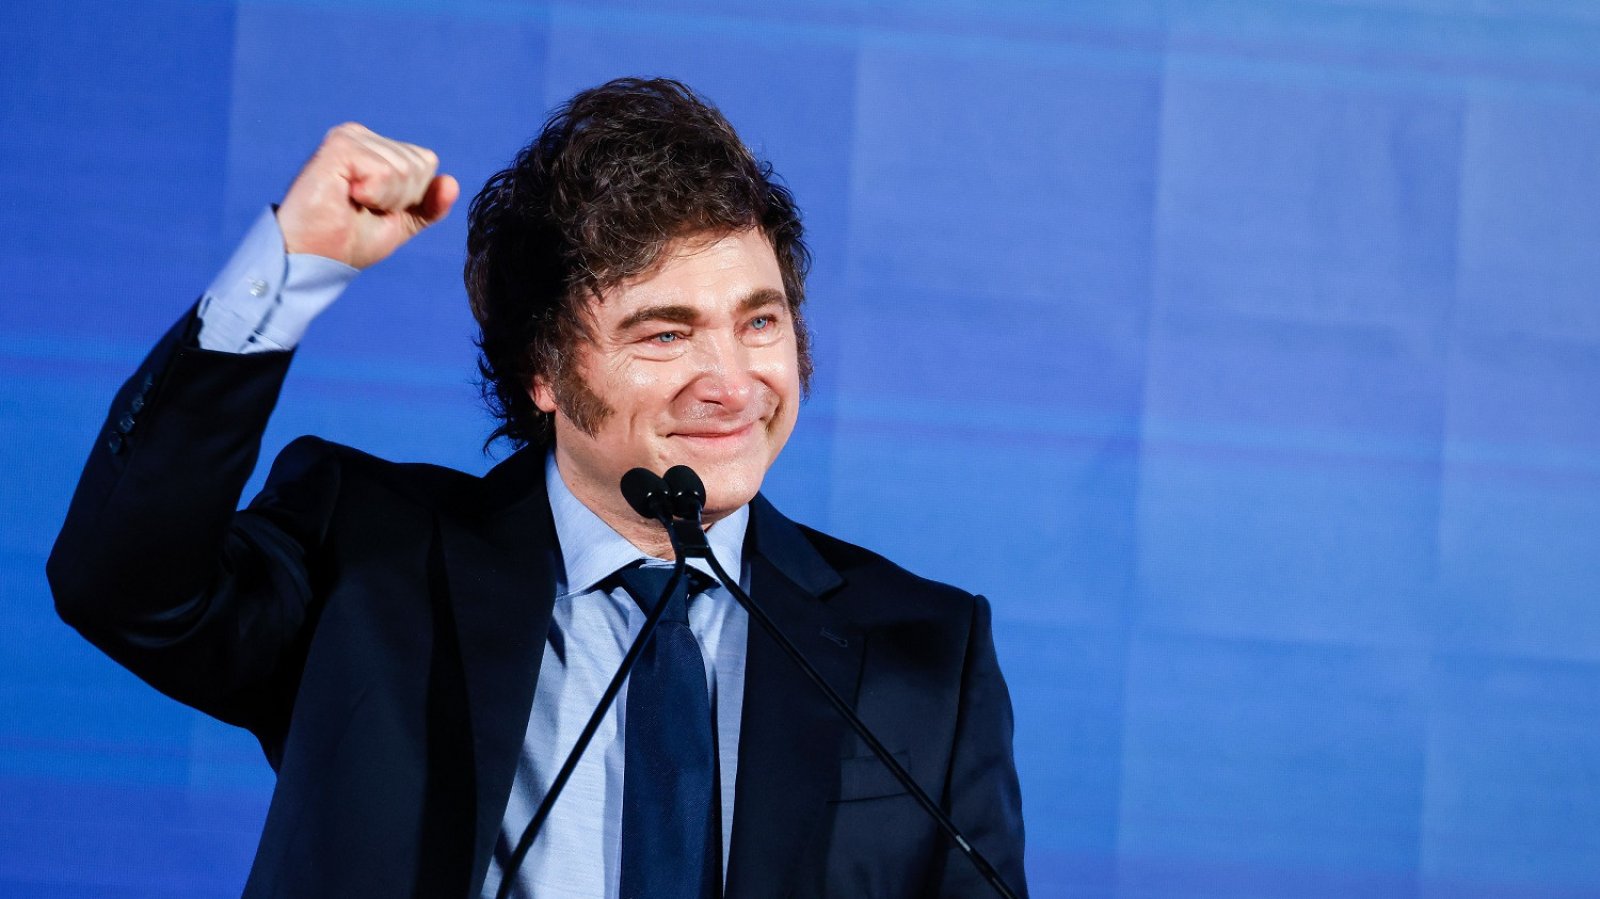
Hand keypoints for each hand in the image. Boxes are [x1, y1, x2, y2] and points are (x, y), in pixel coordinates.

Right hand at [276, 122, 459, 269]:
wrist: (314, 258)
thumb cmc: (348, 241)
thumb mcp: (401, 223)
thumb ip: (429, 205)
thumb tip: (452, 183)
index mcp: (376, 148)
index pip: (426, 163)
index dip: (411, 197)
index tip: (378, 209)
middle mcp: (362, 136)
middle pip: (420, 165)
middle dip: (400, 199)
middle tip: (363, 209)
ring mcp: (350, 137)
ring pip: (405, 169)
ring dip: (385, 200)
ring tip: (352, 204)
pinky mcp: (339, 146)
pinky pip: (384, 172)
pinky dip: (373, 195)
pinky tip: (347, 197)